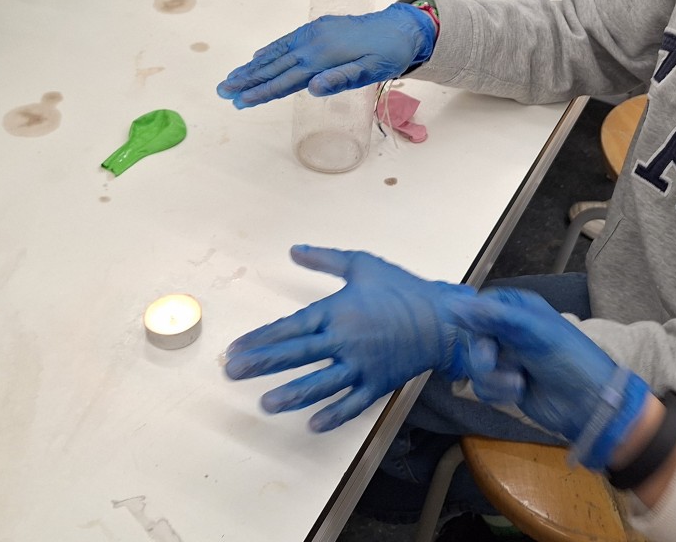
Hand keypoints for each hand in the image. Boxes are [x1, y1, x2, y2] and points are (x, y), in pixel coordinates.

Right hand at [216, 3, 436, 107]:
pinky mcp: (315, 29)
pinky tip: (255, 59)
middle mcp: (312, 44)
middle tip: (222, 91)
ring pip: (275, 54)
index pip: (286, 80)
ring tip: (230, 78)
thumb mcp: (371, 71)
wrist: (399, 28)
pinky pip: (286, 42)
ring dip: (251, 68)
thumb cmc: (386, 55)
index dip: (262, 92)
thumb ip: (341, 79)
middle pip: (274, 67)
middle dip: (247, 80)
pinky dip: (268, 51)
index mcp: (323, 58)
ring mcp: (312, 35)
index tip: (241, 101)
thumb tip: (312, 87)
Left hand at [224, 245, 492, 431]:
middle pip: (295, 355)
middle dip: (261, 365)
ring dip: (291, 395)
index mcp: (336, 311)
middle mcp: (344, 340)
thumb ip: (325, 260)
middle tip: (232, 373)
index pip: (289, 327)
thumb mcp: (362, 265)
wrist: (443, 318)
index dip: (260, 339)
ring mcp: (361, 366)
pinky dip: (334, 415)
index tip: (235, 349)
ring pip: (320, 384)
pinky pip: (353, 403)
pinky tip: (313, 424)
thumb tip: (293, 250)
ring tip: (265, 404)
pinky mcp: (378, 384)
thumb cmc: (401, 288)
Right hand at [451, 288, 649, 468]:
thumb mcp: (535, 333)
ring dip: (492, 377)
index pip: (480, 306)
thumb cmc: (571, 361)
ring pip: (473, 363)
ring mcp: (505, 357)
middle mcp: (509, 331)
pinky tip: (516, 393)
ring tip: (517, 383)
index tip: (477, 334)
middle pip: (471, 336)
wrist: (590, 407)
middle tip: (491, 363)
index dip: (474, 320)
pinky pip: (480, 384)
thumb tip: (457, 306)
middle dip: (481, 355)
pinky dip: (494, 391)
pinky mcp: (503, 383)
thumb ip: (497, 317)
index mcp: (519, 309)